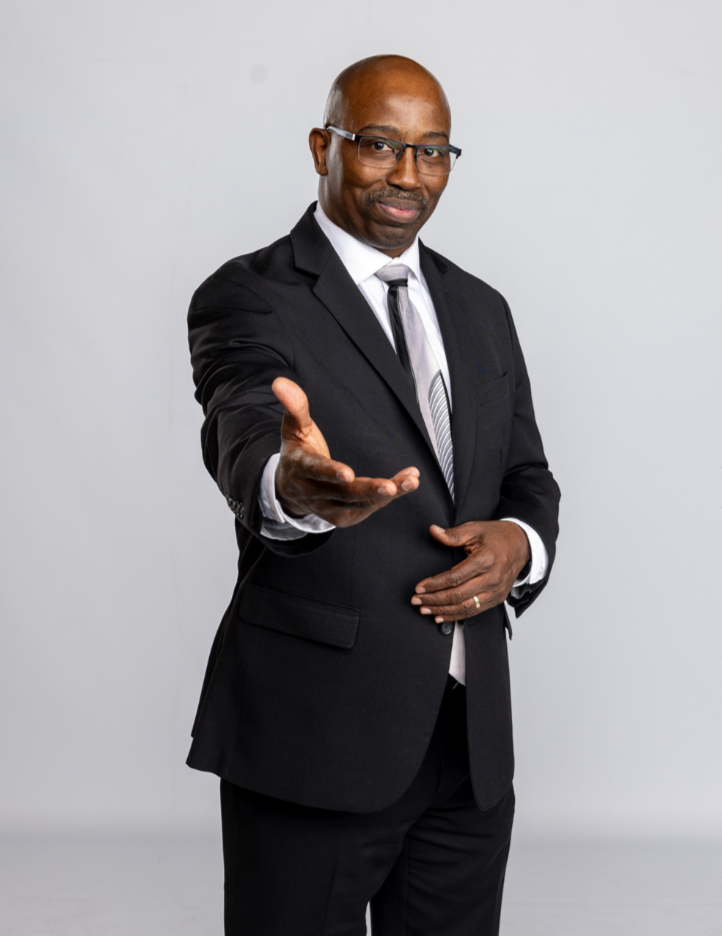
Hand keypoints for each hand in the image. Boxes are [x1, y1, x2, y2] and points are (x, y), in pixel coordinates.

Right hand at [272, 377, 419, 527]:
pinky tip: (407, 483)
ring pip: (360, 503)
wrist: (290, 491)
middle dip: (369, 490)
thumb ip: (295, 406)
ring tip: (411, 481)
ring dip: (388, 493)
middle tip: (392, 486)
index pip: (315, 471)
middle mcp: (313, 493)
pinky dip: (389, 497)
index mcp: (300, 468)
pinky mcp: (343, 517)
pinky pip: (368, 508)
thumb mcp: (294, 428)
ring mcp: (328, 508)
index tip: (348, 473)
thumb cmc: (298, 452)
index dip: (331, 472)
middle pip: (343, 494)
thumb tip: (280, 382)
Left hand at [411, 521, 530, 622]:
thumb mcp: (475, 529)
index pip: (455, 577)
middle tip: (416, 600)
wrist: (522, 545)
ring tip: (425, 610)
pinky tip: (441, 616)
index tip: (419, 587)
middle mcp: (492, 579)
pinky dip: (456, 616)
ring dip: (442, 610)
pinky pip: (474, 611)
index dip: (435, 584)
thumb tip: (433, 531)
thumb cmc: (497, 536)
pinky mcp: (497, 599)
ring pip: (465, 607)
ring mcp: (495, 591)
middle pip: (458, 595)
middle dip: (434, 600)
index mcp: (485, 560)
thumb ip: (453, 534)